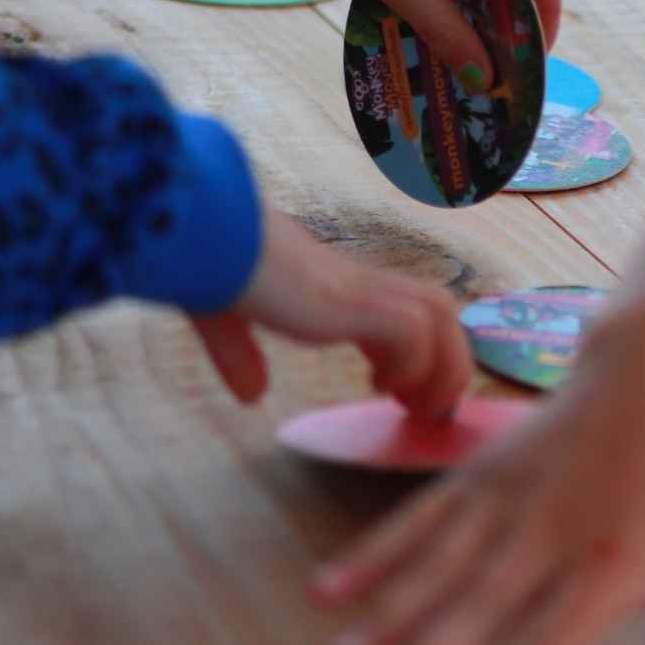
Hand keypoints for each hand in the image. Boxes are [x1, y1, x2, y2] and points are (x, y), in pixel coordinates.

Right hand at [191, 205, 471, 418]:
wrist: (196, 233)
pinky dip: (409, 364)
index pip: (405, 310)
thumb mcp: (222, 317)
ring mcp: (355, 286)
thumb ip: (238, 354)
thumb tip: (251, 395)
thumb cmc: (201, 260)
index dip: (418, 354)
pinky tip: (378, 385)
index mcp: (333, 284)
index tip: (403, 396)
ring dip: (442, 367)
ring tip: (417, 408)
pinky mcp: (347, 299)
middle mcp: (354, 281)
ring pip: (440, 313)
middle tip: (426, 411)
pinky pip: (410, 330)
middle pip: (438, 307)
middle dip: (448, 361)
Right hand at [308, 318, 644, 644]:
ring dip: (383, 614)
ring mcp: (505, 502)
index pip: (567, 632)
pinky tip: (328, 592)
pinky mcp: (475, 476)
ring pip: (437, 564)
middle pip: (482, 601)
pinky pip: (416, 520)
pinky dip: (372, 554)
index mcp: (612, 566)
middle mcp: (550, 535)